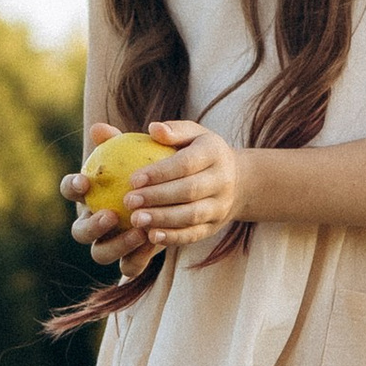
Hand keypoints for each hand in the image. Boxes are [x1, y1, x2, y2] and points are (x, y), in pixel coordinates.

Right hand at [60, 124, 158, 275]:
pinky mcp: (130, 260)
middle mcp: (93, 223)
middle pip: (79, 232)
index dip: (72, 187)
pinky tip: (155, 241)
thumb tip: (100, 129)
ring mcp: (109, 245)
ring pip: (100, 253)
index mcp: (88, 196)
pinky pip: (128, 265)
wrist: (175, 194)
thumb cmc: (150, 166)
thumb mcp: (139, 150)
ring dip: (116, 245)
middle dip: (91, 226)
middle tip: (111, 215)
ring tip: (139, 231)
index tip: (84, 181)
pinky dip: (138, 257)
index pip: (70, 190)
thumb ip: (120, 141)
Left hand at [105, 119, 244, 248]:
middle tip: (128, 201)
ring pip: (192, 215)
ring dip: (162, 219)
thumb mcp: (193, 134)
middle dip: (157, 197)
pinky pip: (194, 234)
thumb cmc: (201, 151)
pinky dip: (173, 237)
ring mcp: (220, 206)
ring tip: (135, 219)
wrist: (237, 180)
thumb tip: (153, 128)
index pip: (186, 163)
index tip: (132, 179)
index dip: (159, 173)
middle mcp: (222, 180)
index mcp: (214, 153)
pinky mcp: (215, 226)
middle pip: (189, 191)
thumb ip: (173, 130)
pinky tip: (151, 237)